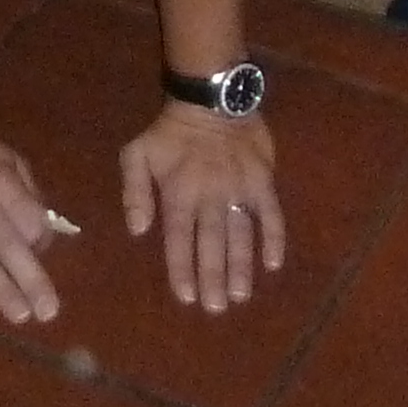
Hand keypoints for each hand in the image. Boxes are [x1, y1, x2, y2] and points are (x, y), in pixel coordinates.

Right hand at [0, 120, 62, 324]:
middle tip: (47, 312)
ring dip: (1, 290)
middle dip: (31, 281)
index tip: (41, 255)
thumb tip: (45, 234)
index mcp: (2, 183)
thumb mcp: (5, 160)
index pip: (31, 221)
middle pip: (10, 246)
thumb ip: (27, 193)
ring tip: (19, 315)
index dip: (41, 243)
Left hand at [120, 99, 283, 315]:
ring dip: (240, 266)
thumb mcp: (137, 153)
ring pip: (240, 235)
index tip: (187, 297)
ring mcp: (238, 190)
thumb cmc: (171, 131)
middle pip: (211, 244)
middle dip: (212, 277)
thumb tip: (138, 230)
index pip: (179, 239)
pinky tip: (273, 264)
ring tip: (240, 296)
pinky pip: (270, 214)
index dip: (182, 268)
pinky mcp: (261, 181)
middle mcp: (209, 197)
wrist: (211, 98)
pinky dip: (273, 238)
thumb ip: (134, 191)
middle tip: (216, 308)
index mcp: (179, 193)